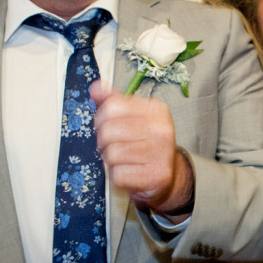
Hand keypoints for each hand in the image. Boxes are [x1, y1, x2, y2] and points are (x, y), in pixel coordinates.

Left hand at [91, 80, 192, 213]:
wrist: (166, 174)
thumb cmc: (145, 144)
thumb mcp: (133, 117)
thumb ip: (114, 102)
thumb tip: (95, 87)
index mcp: (156, 109)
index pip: (112, 107)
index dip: (102, 119)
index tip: (109, 125)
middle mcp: (161, 129)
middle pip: (108, 131)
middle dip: (105, 142)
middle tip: (116, 145)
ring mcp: (160, 152)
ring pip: (112, 154)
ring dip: (111, 160)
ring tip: (124, 159)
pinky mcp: (155, 175)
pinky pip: (118, 174)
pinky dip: (118, 176)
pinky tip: (130, 171)